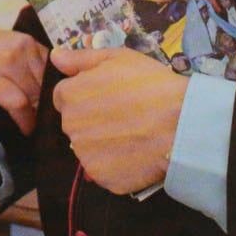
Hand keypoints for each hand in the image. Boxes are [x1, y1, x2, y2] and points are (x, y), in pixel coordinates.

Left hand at [0, 15, 47, 132]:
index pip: (17, 103)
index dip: (25, 122)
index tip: (27, 132)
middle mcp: (8, 59)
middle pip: (35, 94)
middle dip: (36, 110)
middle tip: (34, 120)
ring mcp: (21, 48)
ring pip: (44, 80)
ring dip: (43, 95)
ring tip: (37, 106)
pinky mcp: (30, 41)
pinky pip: (46, 65)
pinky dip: (46, 78)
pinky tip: (40, 88)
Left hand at [52, 45, 187, 194]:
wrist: (180, 122)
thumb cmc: (149, 84)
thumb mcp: (117, 58)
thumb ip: (81, 58)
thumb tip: (55, 57)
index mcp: (70, 96)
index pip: (64, 96)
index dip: (85, 94)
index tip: (109, 97)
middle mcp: (71, 127)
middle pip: (75, 123)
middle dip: (93, 119)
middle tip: (125, 115)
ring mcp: (86, 156)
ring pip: (89, 149)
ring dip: (104, 144)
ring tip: (134, 135)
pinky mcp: (103, 178)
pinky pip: (105, 171)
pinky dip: (117, 166)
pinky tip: (137, 154)